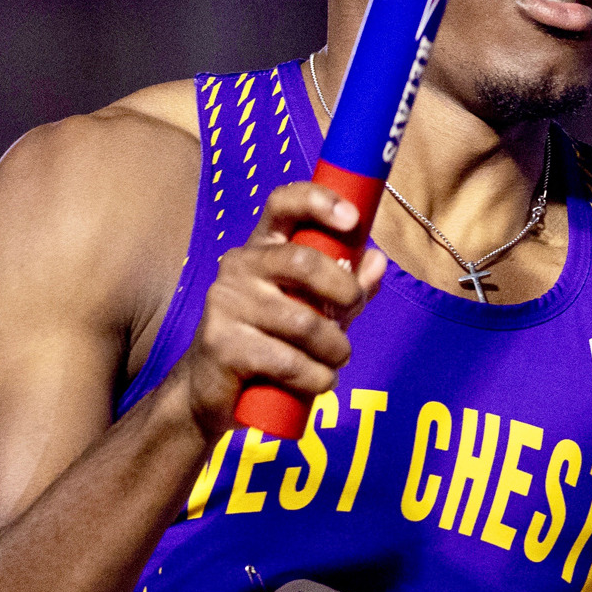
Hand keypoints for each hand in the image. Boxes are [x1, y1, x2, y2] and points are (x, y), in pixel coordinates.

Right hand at [172, 182, 386, 438]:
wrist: (213, 390)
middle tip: (353, 312)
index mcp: (262, 247)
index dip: (318, 201)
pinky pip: (287, 361)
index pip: (282, 203)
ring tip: (336, 361)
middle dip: (344, 290)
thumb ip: (345, 285)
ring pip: (303, 322)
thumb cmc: (270, 339)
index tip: (353, 218)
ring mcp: (225, 304)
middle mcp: (238, 266)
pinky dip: (315, 377)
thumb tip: (378, 261)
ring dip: (334, 349)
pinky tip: (318, 382)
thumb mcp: (313, 307)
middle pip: (302, 261)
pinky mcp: (221, 345)